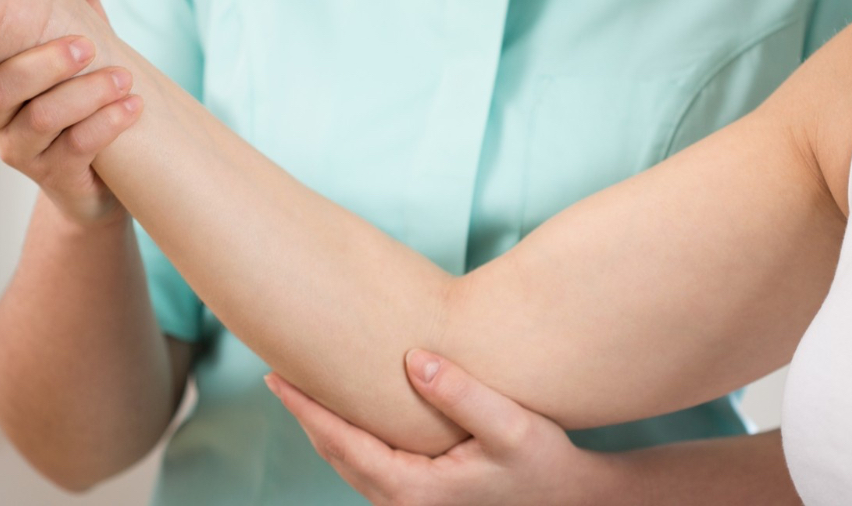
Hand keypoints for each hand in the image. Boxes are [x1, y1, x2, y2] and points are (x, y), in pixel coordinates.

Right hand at [0, 0, 141, 228]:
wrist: (101, 171)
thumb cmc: (78, 92)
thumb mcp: (77, 41)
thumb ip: (75, 0)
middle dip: (43, 64)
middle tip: (85, 46)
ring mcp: (21, 150)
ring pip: (40, 120)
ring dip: (85, 94)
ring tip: (123, 78)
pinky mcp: (55, 175)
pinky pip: (75, 148)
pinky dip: (106, 124)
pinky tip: (133, 106)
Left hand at [267, 350, 607, 505]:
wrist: (576, 504)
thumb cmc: (548, 466)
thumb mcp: (512, 426)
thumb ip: (463, 393)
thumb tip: (414, 360)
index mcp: (414, 491)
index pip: (342, 443)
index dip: (305, 408)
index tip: (274, 377)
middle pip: (336, 456)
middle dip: (306, 414)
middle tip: (278, 371)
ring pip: (350, 465)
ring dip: (326, 428)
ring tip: (305, 388)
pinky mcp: (424, 503)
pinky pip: (370, 468)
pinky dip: (351, 440)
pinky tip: (351, 414)